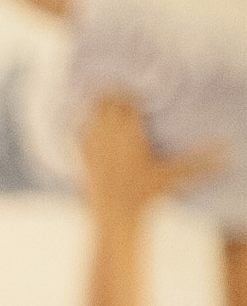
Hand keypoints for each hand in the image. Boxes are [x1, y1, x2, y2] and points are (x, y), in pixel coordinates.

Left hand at [81, 91, 228, 217]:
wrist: (115, 216)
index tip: (136, 89)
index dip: (131, 93)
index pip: (129, 101)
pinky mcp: (81, 156)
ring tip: (104, 98)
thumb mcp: (174, 175)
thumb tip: (228, 153)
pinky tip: (85, 119)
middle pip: (108, 102)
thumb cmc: (147, 194)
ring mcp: (93, 145)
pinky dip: (82, 122)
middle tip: (120, 90)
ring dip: (98, 105)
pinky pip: (77, 131)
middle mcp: (110, 136)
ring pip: (91, 113)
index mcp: (131, 133)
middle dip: (114, 95)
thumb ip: (200, 162)